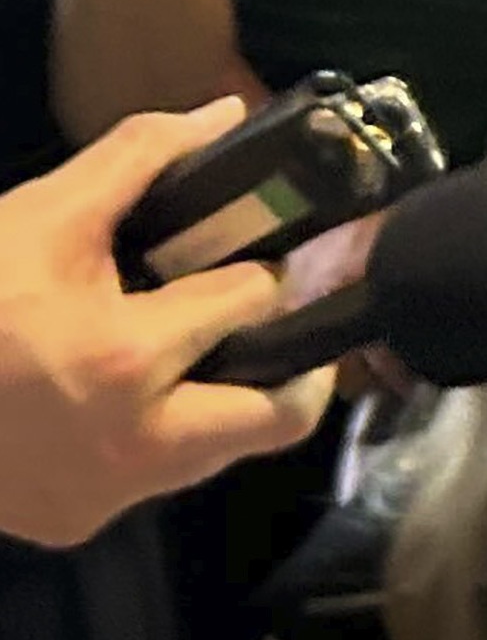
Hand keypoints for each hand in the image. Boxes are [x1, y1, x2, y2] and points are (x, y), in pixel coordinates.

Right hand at [0, 105, 333, 548]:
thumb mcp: (38, 219)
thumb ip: (138, 160)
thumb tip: (224, 116)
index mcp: (127, 359)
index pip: (254, 301)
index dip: (264, 268)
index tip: (267, 256)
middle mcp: (136, 444)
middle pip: (282, 416)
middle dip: (294, 364)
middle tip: (272, 323)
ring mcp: (109, 495)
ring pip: (224, 451)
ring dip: (226, 399)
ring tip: (201, 348)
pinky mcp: (78, 523)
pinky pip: (158, 478)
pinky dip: (160, 435)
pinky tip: (131, 393)